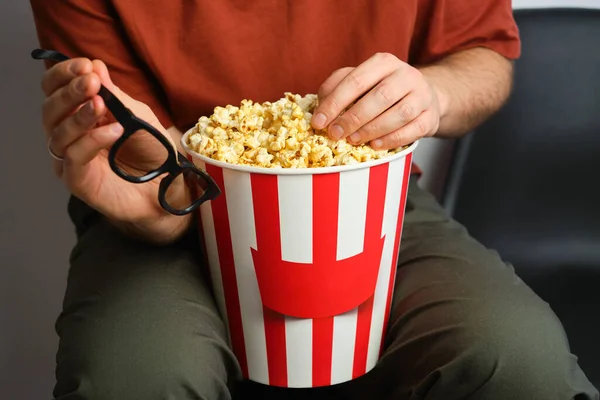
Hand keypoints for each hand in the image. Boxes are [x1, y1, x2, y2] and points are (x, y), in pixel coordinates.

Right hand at [41, 58, 190, 240]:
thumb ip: (116, 95)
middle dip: (69, 92)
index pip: (55, 90)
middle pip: (50, 109)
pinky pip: (74, 156)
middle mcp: (68, 136)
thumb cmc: (152, 150)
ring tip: (101, 104)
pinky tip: (115, 130)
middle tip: (91, 82)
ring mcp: (70, 160)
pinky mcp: (77, 181)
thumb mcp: (137, 115)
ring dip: (79, 115)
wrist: (167, 185)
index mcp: (78, 115)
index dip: (64, 75)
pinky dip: (92, 139)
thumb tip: (95, 66)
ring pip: (58, 133)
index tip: (85, 66)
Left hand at [311, 53, 441, 149]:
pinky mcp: (430, 116)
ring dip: (372, 130)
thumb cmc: (381, 90)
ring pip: (399, 114)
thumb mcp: (359, 81)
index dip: (334, 103)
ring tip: (353, 140)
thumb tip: (320, 106)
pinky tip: (375, 145)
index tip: (318, 122)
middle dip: (353, 118)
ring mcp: (422, 95)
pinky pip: (412, 130)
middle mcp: (406, 75)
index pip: (355, 80)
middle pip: (379, 97)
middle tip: (335, 134)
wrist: (422, 96)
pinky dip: (392, 139)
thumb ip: (336, 87)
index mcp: (383, 62)